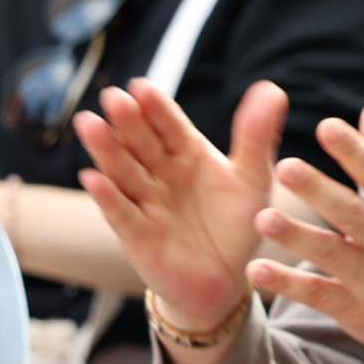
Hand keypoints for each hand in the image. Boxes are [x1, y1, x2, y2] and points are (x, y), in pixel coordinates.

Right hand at [75, 78, 283, 326]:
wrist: (225, 277)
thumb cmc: (235, 222)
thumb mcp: (253, 178)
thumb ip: (257, 136)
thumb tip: (272, 89)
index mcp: (188, 154)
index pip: (170, 126)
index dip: (157, 108)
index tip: (142, 86)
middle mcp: (161, 173)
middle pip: (141, 143)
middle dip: (127, 122)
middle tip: (114, 98)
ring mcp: (145, 202)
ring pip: (123, 172)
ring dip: (107, 150)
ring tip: (90, 124)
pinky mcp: (137, 235)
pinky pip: (120, 214)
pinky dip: (107, 197)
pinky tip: (94, 179)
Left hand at [245, 98, 363, 363]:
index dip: (356, 152)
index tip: (327, 127)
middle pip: (355, 214)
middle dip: (320, 191)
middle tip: (285, 167)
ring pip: (334, 254)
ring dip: (299, 237)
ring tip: (264, 218)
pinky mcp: (361, 312)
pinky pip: (321, 296)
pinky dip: (290, 285)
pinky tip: (259, 269)